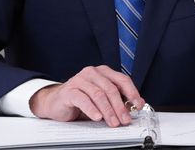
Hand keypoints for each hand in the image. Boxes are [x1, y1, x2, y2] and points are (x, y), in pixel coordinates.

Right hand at [29, 66, 144, 125]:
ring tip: (113, 122)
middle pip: (111, 89)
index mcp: (103, 72)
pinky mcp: (69, 90)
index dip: (132, 92)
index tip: (138, 105)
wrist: (56, 102)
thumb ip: (118, 99)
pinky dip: (92, 109)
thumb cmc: (80, 100)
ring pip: (99, 94)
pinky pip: (83, 99)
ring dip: (108, 110)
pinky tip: (97, 117)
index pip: (122, 79)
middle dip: (120, 106)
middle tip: (124, 119)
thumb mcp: (102, 99)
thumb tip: (137, 104)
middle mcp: (92, 73)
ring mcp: (80, 80)